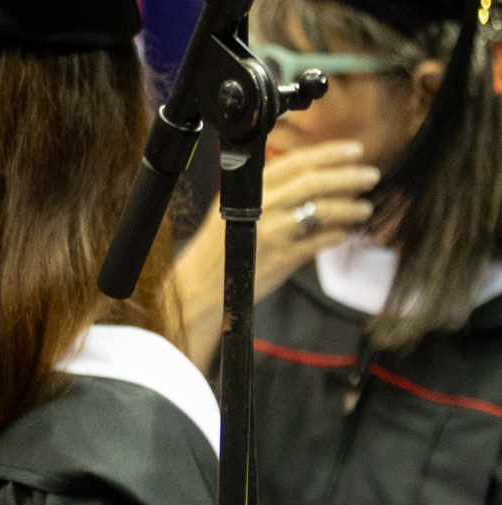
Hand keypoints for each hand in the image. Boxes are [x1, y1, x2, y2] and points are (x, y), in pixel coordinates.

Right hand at [172, 142, 379, 367]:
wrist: (199, 288)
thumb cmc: (216, 252)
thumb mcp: (233, 210)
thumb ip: (266, 192)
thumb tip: (311, 176)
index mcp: (249, 191)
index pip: (296, 162)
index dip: (329, 154)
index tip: (355, 151)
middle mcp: (261, 208)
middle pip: (314, 182)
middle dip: (348, 177)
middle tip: (371, 176)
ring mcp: (272, 233)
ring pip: (322, 210)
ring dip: (349, 207)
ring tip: (365, 208)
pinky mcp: (281, 259)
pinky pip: (319, 241)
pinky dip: (336, 235)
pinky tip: (345, 233)